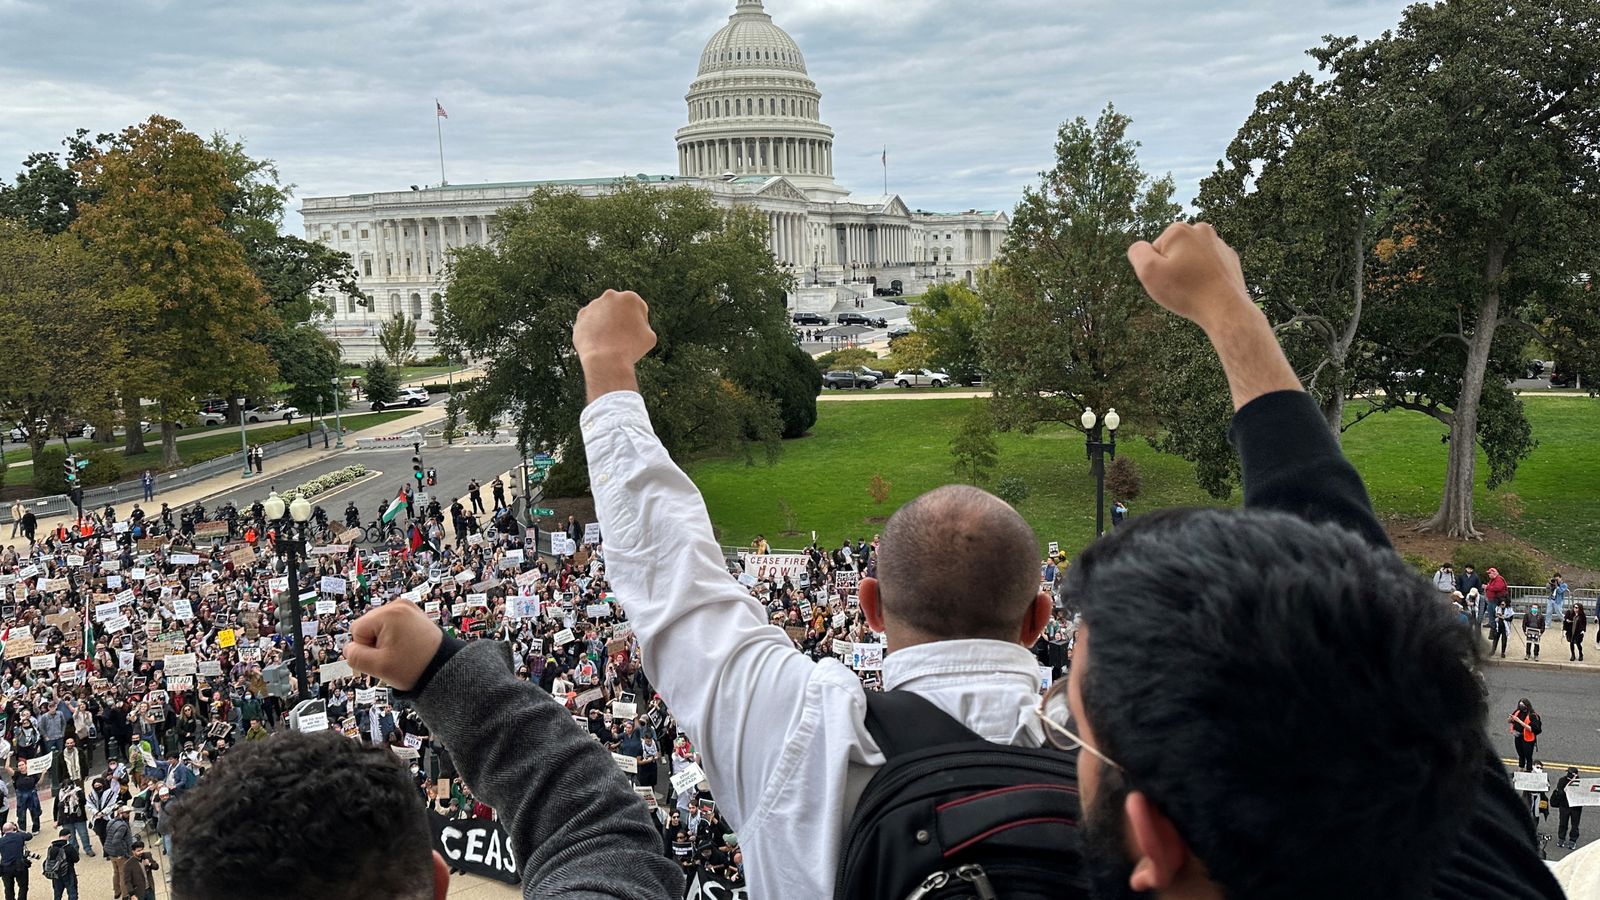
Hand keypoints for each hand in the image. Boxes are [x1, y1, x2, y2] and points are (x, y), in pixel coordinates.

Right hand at [343, 601, 442, 690]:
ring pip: (379, 627)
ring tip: (402, 652)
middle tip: (394, 656)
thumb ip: (354, 657)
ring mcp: (408, 608)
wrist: (444, 668)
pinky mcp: (413, 614)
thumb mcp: (378, 667)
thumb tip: (349, 648)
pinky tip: (406, 647)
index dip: (365, 648)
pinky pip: (392, 625)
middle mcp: (398, 605)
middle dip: (375, 643)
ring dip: (384, 641)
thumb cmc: (415, 667)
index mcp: (389, 613)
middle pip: (368, 626)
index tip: (384, 656)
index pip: (356, 630)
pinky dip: (395, 637)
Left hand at [574, 290, 655, 400]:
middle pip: (619, 308)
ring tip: (609, 343)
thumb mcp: (650, 336)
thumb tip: (635, 323)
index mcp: (630, 298)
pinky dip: (594, 331)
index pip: (637, 309)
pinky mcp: (581, 316)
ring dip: (606, 324)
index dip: (639, 323)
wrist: (605, 360)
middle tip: (622, 337)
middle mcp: (610, 296)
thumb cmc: (631, 349)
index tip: (635, 336)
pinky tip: (599, 343)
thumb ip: (643, 324)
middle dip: (621, 319)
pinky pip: (590, 323)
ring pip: (604, 315)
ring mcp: (593, 305)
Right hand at [1127, 222, 1252, 332]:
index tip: (1168, 280)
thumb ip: (1137, 252)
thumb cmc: (1186, 291)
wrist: (1225, 308)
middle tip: (1179, 286)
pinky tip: (1207, 289)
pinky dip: (1205, 276)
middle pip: (1174, 251)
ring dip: (1189, 272)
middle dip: (1173, 267)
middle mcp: (1201, 230)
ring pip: (1192, 258)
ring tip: (1194, 289)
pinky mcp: (1230, 258)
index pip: (1155, 250)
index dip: (1157, 268)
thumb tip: (1139, 247)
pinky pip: (1208, 266)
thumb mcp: (1148, 272)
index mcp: (1179, 230)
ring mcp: (1219, 244)